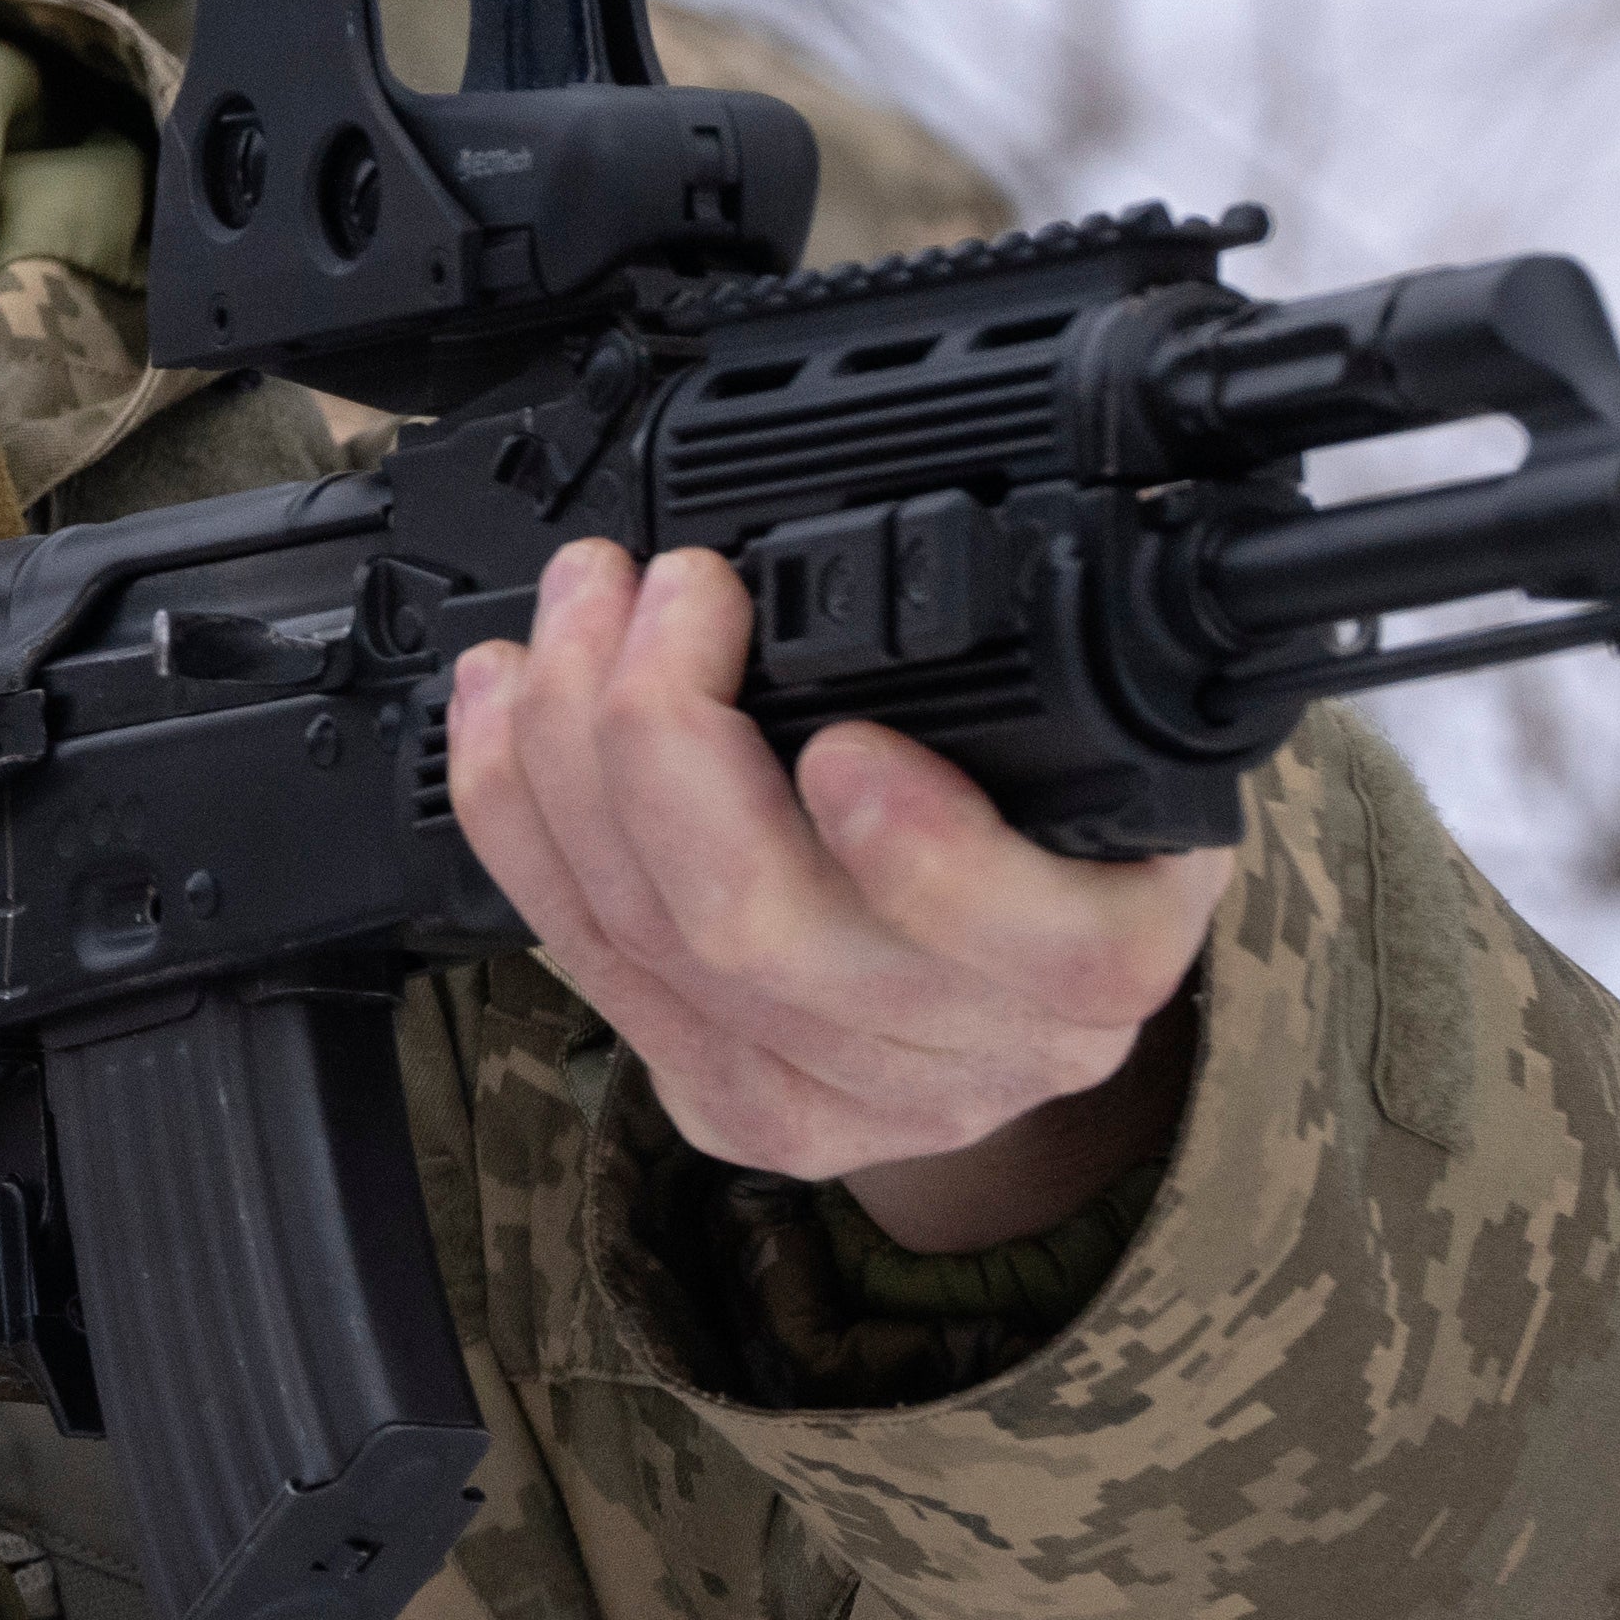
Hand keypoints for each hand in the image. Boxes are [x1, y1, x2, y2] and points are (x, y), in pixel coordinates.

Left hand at [446, 540, 1230, 1252]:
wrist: (1022, 982)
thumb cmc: (1070, 822)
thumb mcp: (1114, 737)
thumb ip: (1048, 672)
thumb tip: (958, 516)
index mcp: (1102, 960)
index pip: (1039, 945)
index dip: (930, 861)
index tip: (847, 746)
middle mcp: (974, 1056)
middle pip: (766, 933)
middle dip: (665, 731)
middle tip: (665, 586)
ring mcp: (834, 1099)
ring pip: (648, 938)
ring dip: (569, 747)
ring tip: (577, 605)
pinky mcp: (726, 1104)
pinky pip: (584, 961)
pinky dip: (521, 817)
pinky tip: (505, 711)